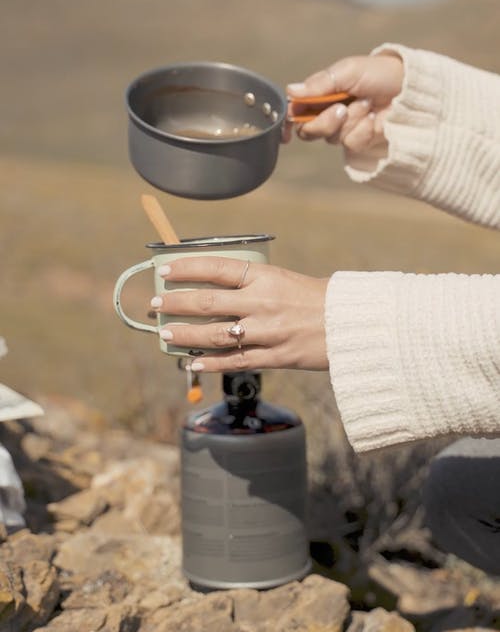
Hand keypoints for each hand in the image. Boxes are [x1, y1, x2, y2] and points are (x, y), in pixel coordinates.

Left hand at [150, 256, 329, 371]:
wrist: (353, 323)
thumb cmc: (317, 299)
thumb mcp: (284, 280)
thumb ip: (252, 286)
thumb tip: (213, 291)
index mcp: (265, 277)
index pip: (217, 268)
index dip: (186, 269)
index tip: (164, 271)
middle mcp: (263, 303)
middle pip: (207, 302)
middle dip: (175, 304)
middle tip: (155, 305)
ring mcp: (268, 332)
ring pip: (215, 335)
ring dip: (185, 335)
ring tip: (165, 334)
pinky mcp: (276, 357)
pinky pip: (236, 362)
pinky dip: (211, 363)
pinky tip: (192, 362)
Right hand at [285, 53, 403, 150]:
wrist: (410, 89)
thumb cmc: (380, 74)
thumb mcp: (348, 71)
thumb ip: (320, 83)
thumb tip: (291, 91)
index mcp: (322, 94)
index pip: (297, 111)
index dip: (289, 120)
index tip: (289, 123)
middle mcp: (329, 113)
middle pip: (308, 130)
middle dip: (324, 121)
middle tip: (342, 108)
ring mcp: (344, 129)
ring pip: (331, 137)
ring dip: (351, 120)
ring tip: (368, 104)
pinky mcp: (360, 142)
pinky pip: (351, 143)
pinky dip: (363, 130)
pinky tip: (375, 118)